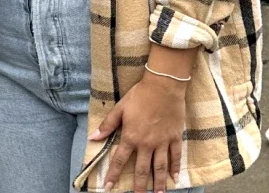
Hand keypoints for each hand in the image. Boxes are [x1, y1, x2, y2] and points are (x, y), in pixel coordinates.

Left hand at [89, 75, 186, 191]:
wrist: (163, 86)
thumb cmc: (140, 96)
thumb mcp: (120, 108)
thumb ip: (107, 125)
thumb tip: (93, 137)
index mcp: (131, 137)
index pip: (120, 160)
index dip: (113, 175)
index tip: (109, 188)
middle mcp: (146, 144)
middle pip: (142, 169)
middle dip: (139, 186)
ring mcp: (162, 142)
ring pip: (160, 167)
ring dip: (159, 182)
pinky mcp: (174, 137)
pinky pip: (175, 156)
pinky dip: (175, 168)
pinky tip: (175, 178)